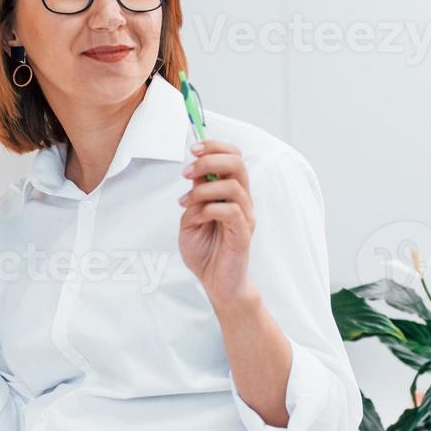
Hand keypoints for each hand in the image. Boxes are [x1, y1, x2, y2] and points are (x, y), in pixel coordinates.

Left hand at [178, 139, 257, 308]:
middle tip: (187, 172)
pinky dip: (209, 209)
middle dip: (209, 160)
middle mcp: (242, 201)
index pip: (233, 157)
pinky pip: (231, 211)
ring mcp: (245, 216)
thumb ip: (195, 196)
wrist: (215, 283)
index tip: (193, 149)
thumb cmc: (206, 252)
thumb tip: (194, 174)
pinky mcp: (243, 233)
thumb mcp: (191, 218)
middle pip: (238, 163)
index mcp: (231, 193)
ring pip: (234, 186)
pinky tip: (196, 218)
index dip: (215, 147)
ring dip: (204, 190)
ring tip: (186, 202)